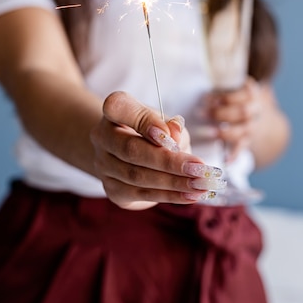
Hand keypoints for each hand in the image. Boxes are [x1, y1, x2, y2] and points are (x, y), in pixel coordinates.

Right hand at [90, 91, 225, 209]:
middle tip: (199, 169)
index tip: (168, 133)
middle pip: (131, 149)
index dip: (143, 121)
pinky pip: (140, 194)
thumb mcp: (165, 121)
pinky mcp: (111, 189)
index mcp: (114, 111)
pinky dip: (169, 196)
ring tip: (200, 185)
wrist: (127, 154)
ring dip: (173, 183)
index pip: (118, 106)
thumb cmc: (152, 131)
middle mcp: (102, 136)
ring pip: (137, 176)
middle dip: (168, 161)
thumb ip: (171, 126)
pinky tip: (190, 195)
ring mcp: (103, 165)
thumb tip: (175, 135)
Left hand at [205, 77, 260, 162]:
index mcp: (251, 92)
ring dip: (225, 132)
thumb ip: (218, 85)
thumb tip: (199, 87)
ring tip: (209, 133)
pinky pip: (242, 148)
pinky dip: (234, 155)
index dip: (225, 97)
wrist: (253, 112)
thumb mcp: (230, 85)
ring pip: (244, 130)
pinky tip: (225, 160)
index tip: (206, 99)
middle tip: (201, 114)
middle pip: (243, 112)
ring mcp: (253, 126)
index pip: (242, 94)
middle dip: (221, 113)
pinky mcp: (248, 140)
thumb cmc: (232, 94)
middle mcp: (256, 110)